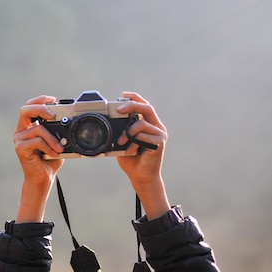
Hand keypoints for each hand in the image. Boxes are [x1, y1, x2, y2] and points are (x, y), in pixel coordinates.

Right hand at [13, 95, 64, 221]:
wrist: (43, 178)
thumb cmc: (50, 160)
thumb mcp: (57, 141)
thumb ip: (58, 131)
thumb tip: (69, 121)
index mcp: (28, 126)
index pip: (30, 106)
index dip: (40, 100)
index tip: (53, 99)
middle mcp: (21, 131)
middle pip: (25, 110)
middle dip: (40, 108)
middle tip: (53, 115)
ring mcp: (19, 139)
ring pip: (37, 128)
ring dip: (52, 138)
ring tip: (59, 148)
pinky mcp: (20, 148)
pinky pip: (36, 141)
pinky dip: (48, 146)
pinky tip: (53, 153)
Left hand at [115, 91, 169, 218]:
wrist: (140, 177)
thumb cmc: (132, 159)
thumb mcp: (123, 141)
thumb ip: (122, 130)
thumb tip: (111, 119)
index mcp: (149, 124)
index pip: (144, 106)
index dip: (135, 98)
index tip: (123, 94)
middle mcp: (156, 127)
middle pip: (147, 108)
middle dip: (131, 105)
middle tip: (118, 109)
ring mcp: (160, 135)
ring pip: (142, 123)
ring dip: (127, 132)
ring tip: (121, 142)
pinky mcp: (159, 143)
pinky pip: (143, 136)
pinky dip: (133, 143)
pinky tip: (130, 151)